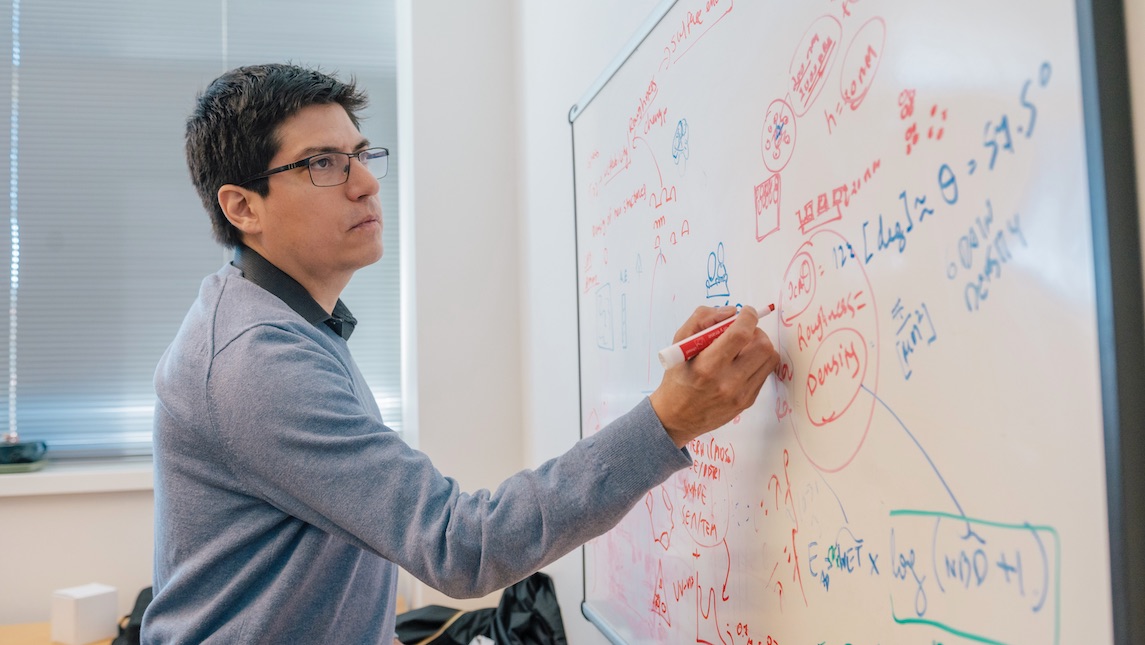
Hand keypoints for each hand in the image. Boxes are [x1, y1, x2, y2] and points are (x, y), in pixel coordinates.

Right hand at [648, 305, 780, 447]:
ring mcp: (741, 394)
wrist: (676, 417)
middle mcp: (727, 382)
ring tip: (744, 347)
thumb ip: (701, 319)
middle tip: (743, 332)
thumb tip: (730, 312)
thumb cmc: (677, 378)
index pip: (740, 334)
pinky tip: (741, 363)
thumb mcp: (679, 344)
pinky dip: (757, 361)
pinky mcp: (748, 401)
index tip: (746, 311)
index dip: (748, 317)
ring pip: (769, 358)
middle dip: (756, 331)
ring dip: (760, 345)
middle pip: (762, 346)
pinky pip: (765, 373)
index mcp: (707, 366)